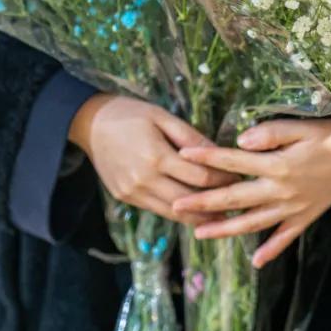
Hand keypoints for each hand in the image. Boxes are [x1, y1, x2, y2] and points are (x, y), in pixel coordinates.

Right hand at [68, 94, 237, 224]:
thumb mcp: (162, 117)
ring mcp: (133, 192)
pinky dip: (177, 212)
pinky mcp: (126, 198)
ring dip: (198, 216)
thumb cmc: (130, 113)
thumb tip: (219, 154)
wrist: (90, 123)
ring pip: (173, 213)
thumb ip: (190, 138)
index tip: (240, 178)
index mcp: (156, 156)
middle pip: (189, 200)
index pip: (200, 176)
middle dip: (215, 203)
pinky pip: (157, 209)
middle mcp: (144, 179)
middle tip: (238, 203)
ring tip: (221, 216)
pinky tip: (193, 211)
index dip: (223, 180)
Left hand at [173, 119, 330, 267]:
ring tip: (198, 233)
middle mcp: (281, 191)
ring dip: (225, 229)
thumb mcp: (304, 126)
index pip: (233, 162)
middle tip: (175, 204)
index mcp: (278, 165)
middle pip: (235, 198)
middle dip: (203, 202)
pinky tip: (256, 262)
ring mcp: (293, 208)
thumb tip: (240, 140)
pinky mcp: (306, 217)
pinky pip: (286, 237)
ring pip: (253, 223)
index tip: (182, 155)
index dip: (207, 158)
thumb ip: (270, 133)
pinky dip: (271, 250)